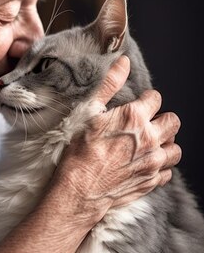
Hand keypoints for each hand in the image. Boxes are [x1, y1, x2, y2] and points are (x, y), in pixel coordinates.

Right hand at [55, 55, 181, 218]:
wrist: (78, 190)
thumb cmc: (79, 151)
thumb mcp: (89, 112)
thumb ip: (109, 85)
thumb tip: (123, 62)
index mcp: (135, 118)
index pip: (156, 98)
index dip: (146, 100)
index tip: (136, 106)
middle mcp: (150, 139)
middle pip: (173, 121)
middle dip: (162, 120)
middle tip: (146, 125)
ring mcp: (153, 162)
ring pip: (175, 148)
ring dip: (165, 144)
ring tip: (149, 145)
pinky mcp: (151, 181)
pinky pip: (167, 172)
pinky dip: (160, 167)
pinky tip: (145, 164)